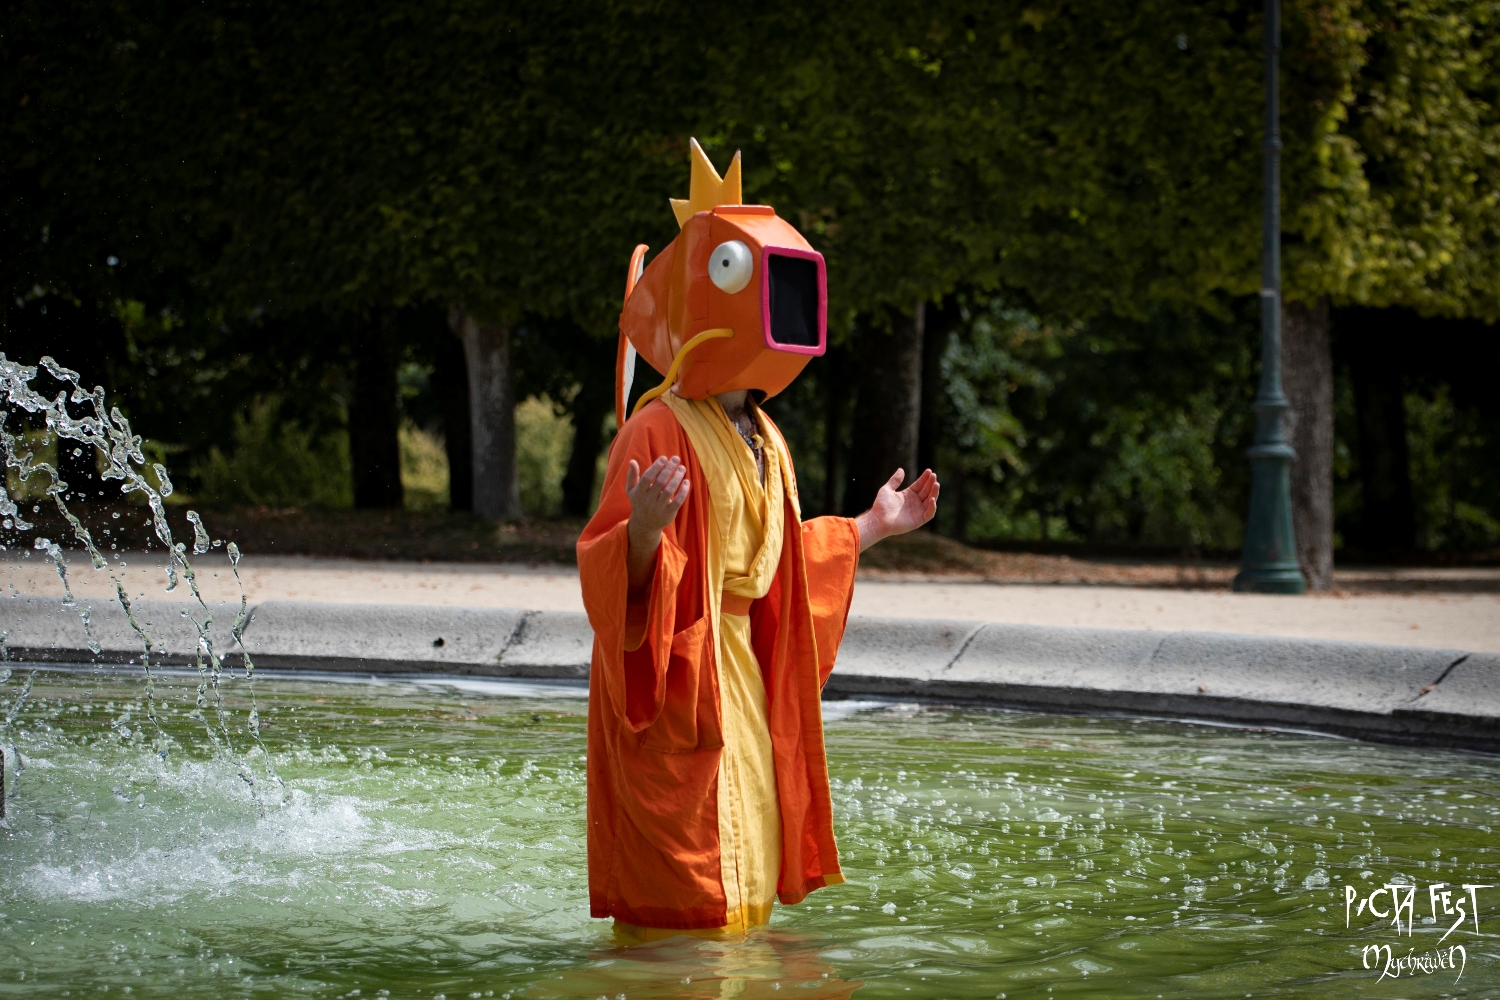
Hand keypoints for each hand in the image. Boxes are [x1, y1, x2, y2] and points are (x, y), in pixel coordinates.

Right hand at [625, 455, 690, 588]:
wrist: (645, 525)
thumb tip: (632, 461)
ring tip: (682, 468)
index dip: (656, 467)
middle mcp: (648, 500)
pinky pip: (678, 501)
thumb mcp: (632, 490)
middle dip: (669, 469)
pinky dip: (683, 491)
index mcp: (639, 493)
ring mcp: (658, 508)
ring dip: (677, 478)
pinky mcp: (668, 514)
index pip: (648, 477)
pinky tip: (686, 482)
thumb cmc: (640, 502)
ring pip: (670, 490)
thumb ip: (632, 476)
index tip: (664, 458)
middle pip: (660, 482)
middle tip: (676, 458)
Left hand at [855, 468, 939, 551]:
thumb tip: (901, 469)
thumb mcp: (887, 489)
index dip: (925, 478)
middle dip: (931, 483)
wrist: (878, 520)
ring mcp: (918, 511)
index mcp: (908, 494)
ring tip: (936, 484)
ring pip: (930, 501)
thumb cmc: (881, 506)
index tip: (929, 470)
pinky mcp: (919, 520)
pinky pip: (929, 513)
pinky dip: (932, 507)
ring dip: (934, 492)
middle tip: (933, 475)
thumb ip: (895, 480)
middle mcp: (915, 502)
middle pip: (926, 491)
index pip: (920, 485)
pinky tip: (931, 498)